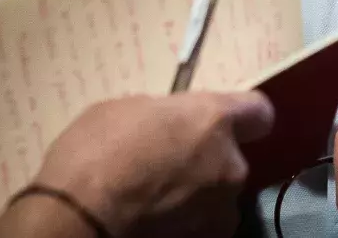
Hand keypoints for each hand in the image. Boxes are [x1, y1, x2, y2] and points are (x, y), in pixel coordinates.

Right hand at [18, 92, 272, 237]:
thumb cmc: (94, 153)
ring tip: (155, 204)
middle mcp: (229, 165)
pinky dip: (183, 227)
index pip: (259, 113)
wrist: (78, 218)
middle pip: (231, 161)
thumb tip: (165, 127)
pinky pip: (200, 228)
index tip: (222, 125)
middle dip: (207, 164)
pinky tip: (151, 224)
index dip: (242, 118)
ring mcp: (218, 211)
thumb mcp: (125, 111)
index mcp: (213, 120)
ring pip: (217, 200)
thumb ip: (161, 117)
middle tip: (167, 168)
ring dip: (196, 200)